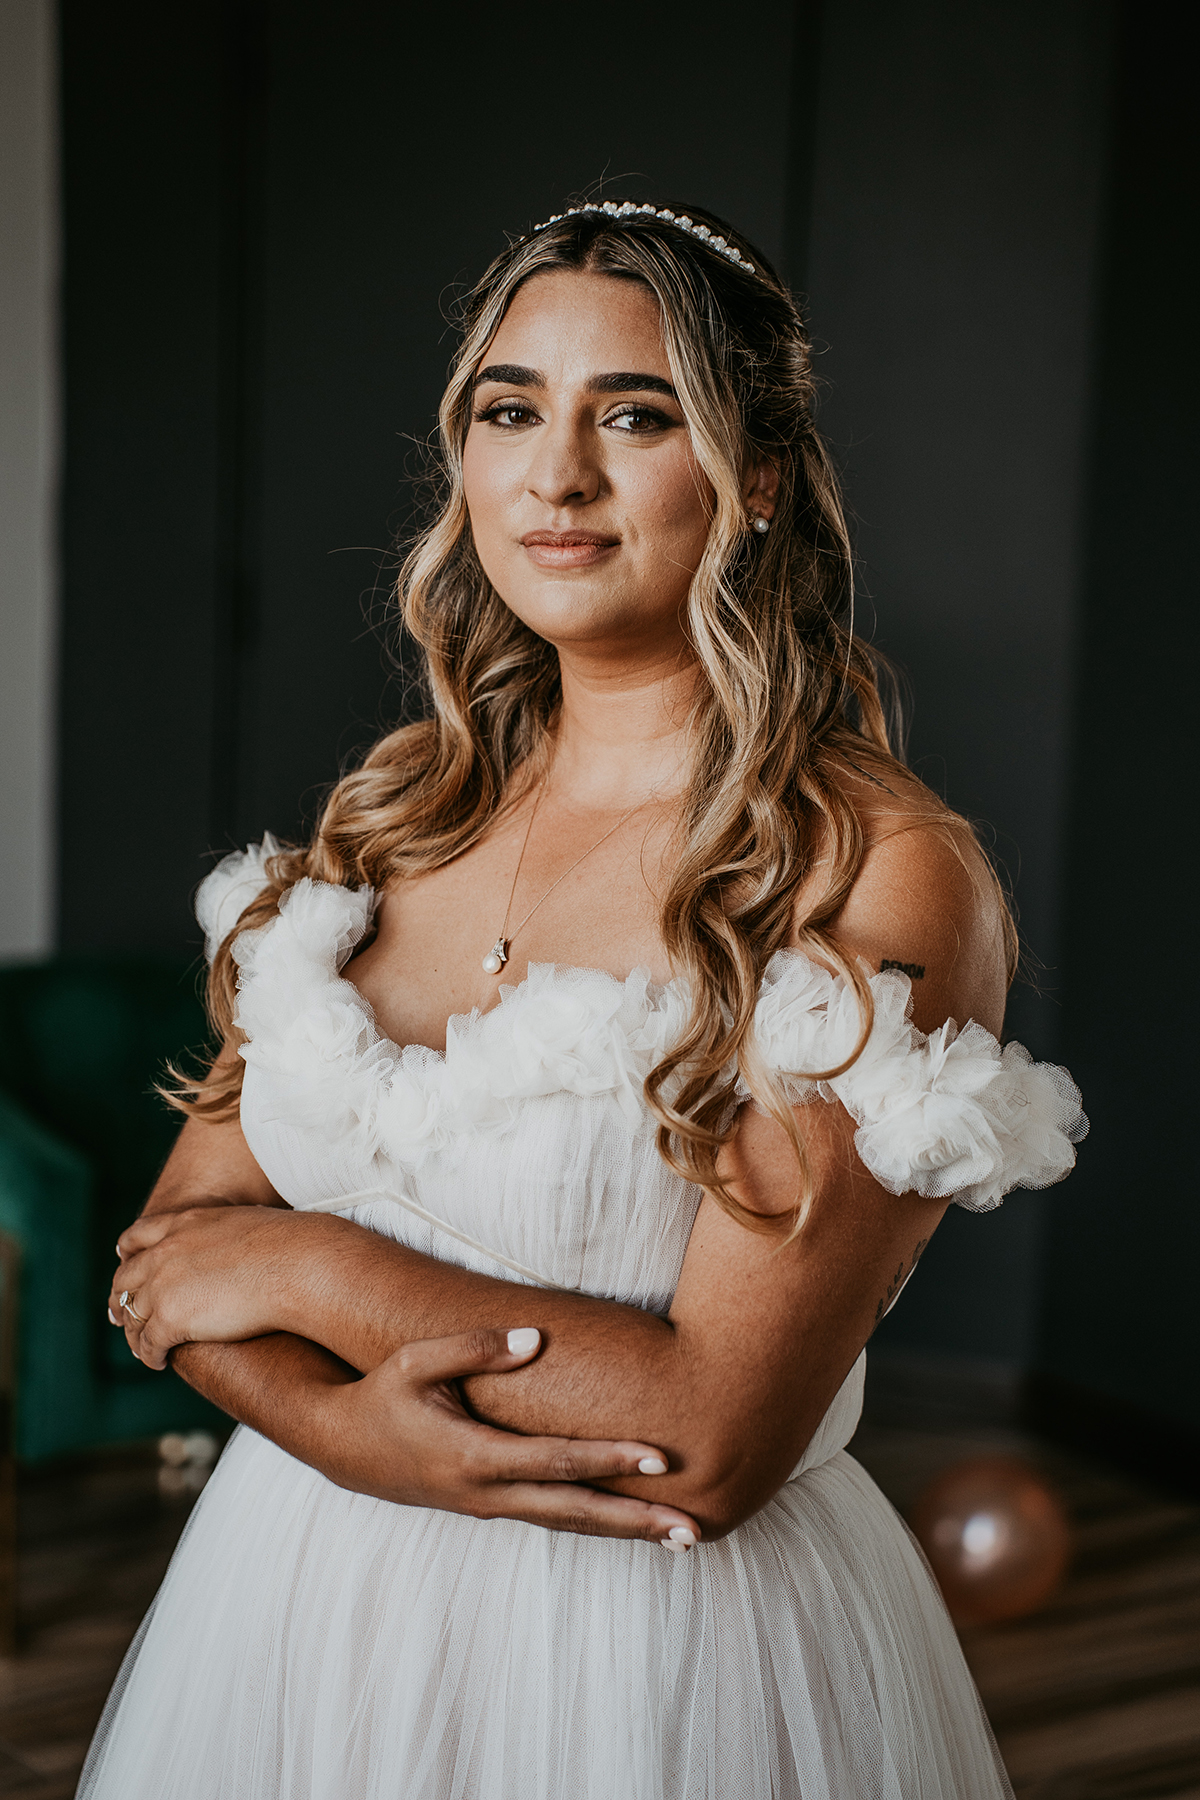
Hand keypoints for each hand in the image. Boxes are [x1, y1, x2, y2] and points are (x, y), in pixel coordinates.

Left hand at [110, 1204, 320, 1368]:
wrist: (296, 1264)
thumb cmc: (289, 1245)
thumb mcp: (247, 1223)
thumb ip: (226, 1234)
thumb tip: (244, 1240)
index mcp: (183, 1223)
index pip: (138, 1235)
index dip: (127, 1253)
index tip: (123, 1262)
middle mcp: (165, 1252)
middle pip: (126, 1279)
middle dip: (120, 1299)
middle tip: (119, 1315)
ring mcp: (163, 1285)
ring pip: (134, 1315)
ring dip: (134, 1333)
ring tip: (141, 1347)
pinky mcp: (170, 1319)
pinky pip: (148, 1343)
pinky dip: (150, 1355)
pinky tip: (159, 1362)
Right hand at [314, 1327, 700, 1550]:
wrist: (342, 1447)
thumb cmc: (382, 1395)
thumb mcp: (417, 1361)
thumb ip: (475, 1346)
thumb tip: (535, 1337)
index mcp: (474, 1457)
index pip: (556, 1461)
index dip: (609, 1458)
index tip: (659, 1458)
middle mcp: (487, 1494)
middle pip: (576, 1511)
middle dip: (636, 1522)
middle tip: (693, 1531)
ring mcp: (490, 1507)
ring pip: (569, 1522)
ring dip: (626, 1530)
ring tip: (682, 1537)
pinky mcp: (491, 1507)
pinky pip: (553, 1516)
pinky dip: (595, 1521)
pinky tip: (632, 1521)